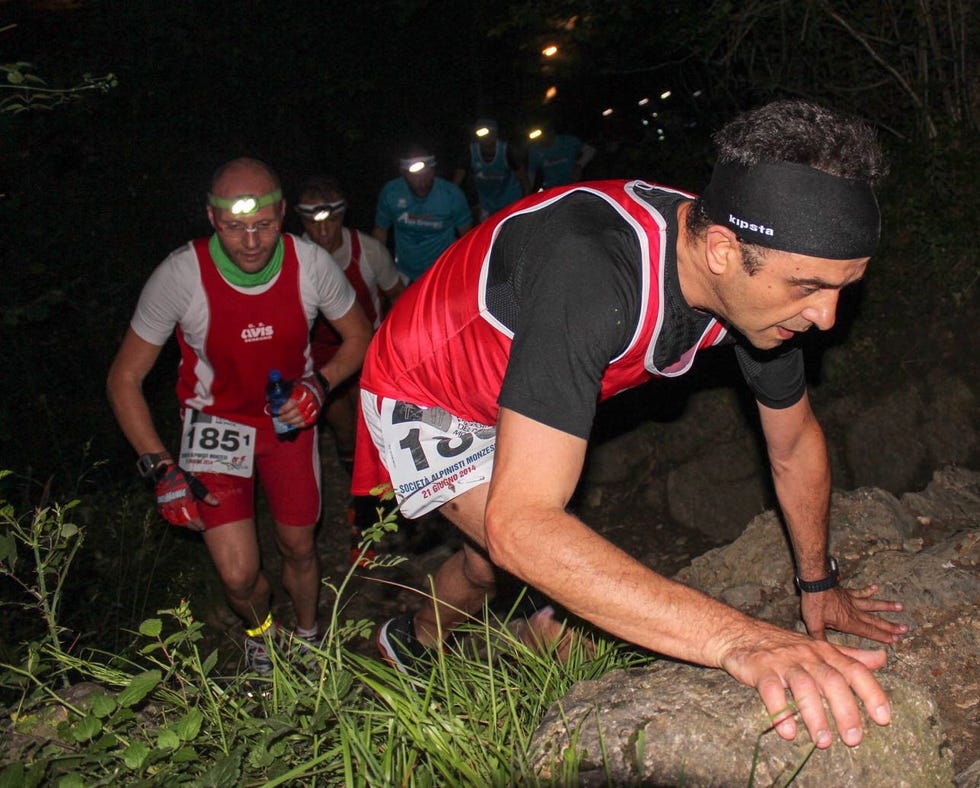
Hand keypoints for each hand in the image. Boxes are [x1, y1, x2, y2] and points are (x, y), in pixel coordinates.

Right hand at [155, 465, 216, 530]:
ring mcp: (166, 506)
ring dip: (182, 524)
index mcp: (184, 501)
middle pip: (184, 521)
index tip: (203, 527)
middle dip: (192, 526)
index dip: (198, 524)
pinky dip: (171, 520)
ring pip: (174, 520)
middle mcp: (174, 506)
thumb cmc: (180, 477)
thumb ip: (205, 495)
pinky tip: (177, 520)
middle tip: (198, 528)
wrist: (163, 471)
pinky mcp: (160, 504)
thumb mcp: (195, 484)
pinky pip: (165, 516)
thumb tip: (216, 503)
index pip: (193, 518)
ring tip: (189, 525)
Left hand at [279, 373, 325, 427]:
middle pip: (298, 411)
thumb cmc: (304, 383)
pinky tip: (295, 424)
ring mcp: (315, 406)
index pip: (293, 401)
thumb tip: (268, 398)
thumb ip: (282, 390)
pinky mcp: (318, 411)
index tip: (277, 411)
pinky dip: (301, 424)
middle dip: (287, 417)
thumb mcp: (293, 383)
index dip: (284, 408)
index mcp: (303, 390)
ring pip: (303, 417)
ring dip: (293, 422)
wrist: (321, 383)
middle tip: (280, 418)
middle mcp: (310, 398)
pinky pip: (310, 421)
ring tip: (286, 422)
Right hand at [720, 621, 890, 747]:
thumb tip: (882, 658)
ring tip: (822, 742)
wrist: (740, 634)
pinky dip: (780, 711)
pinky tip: (787, 732)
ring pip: (804, 686)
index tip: (883, 719)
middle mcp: (808, 656)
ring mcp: (783, 662)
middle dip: (845, 711)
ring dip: (815, 715)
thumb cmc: (784, 647)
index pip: (855, 670)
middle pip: (832, 681)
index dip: (872, 693)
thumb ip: (850, 656)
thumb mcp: (819, 649)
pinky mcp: (760, 669)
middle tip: (853, 739)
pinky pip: (772, 690)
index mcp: (825, 653)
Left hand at [802, 584, 907, 643]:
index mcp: (849, 622)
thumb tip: (825, 652)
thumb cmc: (814, 605)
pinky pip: (860, 591)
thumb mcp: (815, 625)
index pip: (869, 632)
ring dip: (886, 606)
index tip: (896, 639)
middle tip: (905, 629)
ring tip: (900, 606)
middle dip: (891, 626)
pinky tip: (876, 587)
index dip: (883, 636)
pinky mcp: (847, 592)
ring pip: (873, 605)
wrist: (814, 584)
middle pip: (875, 620)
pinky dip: (868, 590)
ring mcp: (852, 601)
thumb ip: (821, 639)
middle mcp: (855, 612)